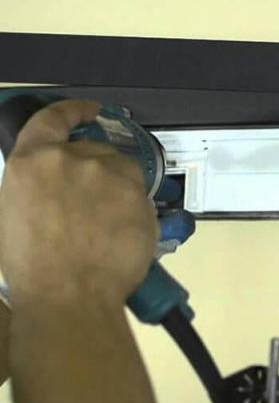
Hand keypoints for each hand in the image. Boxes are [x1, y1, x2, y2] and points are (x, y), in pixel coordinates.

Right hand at [0, 100, 158, 309]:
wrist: (70, 293)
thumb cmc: (30, 264)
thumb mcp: (12, 214)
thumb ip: (35, 186)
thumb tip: (53, 185)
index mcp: (33, 160)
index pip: (54, 119)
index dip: (74, 110)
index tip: (91, 110)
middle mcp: (75, 160)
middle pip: (95, 151)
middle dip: (95, 171)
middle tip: (90, 206)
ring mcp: (112, 176)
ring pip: (123, 172)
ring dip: (118, 189)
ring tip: (107, 225)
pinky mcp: (141, 197)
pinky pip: (140, 197)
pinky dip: (134, 211)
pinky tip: (122, 236)